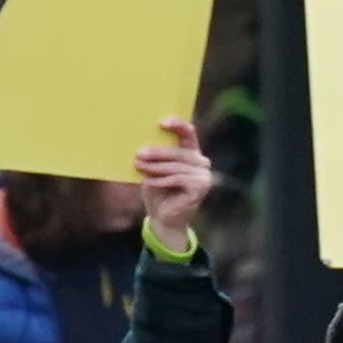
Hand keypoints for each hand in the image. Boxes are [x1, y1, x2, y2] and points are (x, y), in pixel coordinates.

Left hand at [127, 115, 214, 251]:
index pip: (188, 132)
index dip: (177, 125)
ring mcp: (204, 175)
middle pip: (180, 152)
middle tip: (139, 153)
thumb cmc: (157, 191)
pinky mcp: (201, 188)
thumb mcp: (154, 170)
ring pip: (177, 167)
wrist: (163, 219)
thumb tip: (141, 142)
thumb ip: (154, 156)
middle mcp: (201, 162)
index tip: (161, 123)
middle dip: (158, 153)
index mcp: (191, 152)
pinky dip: (161, 181)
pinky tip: (149, 182)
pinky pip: (178, 180)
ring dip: (156, 167)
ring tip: (139, 166)